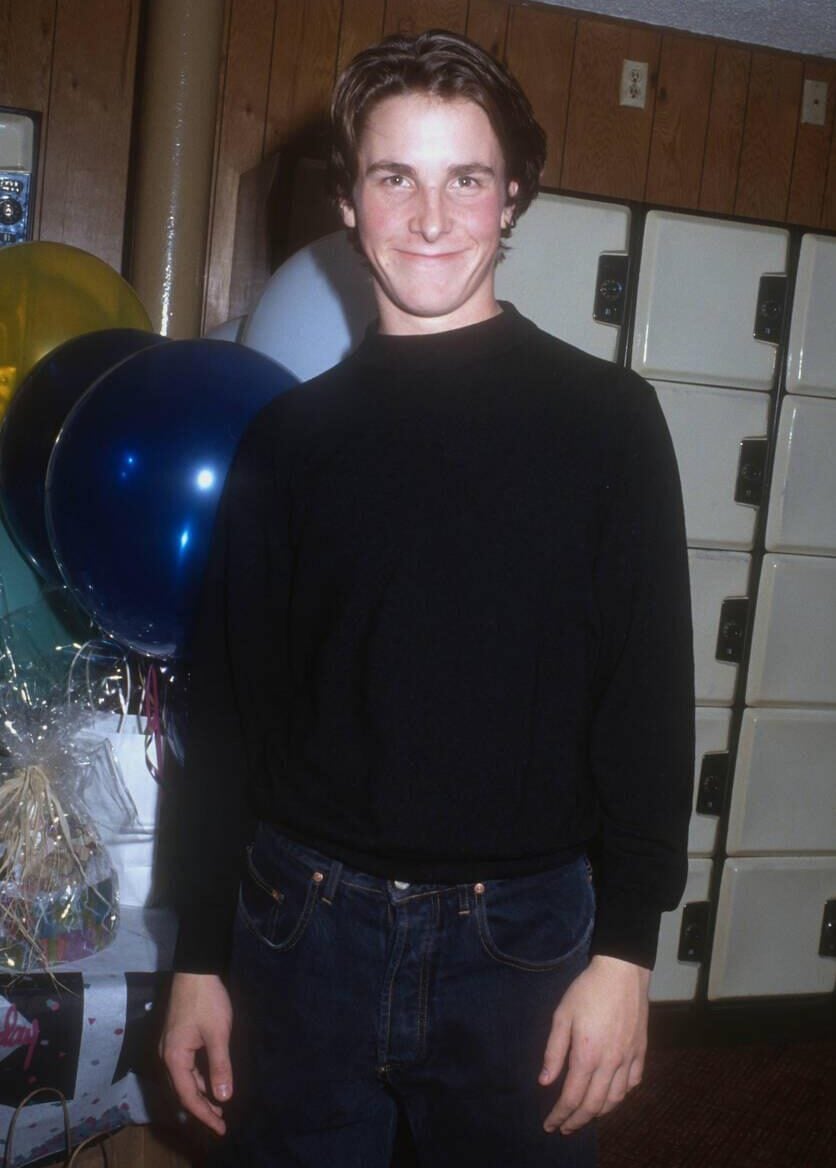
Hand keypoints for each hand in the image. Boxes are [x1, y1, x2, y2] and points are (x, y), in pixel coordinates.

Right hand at [160, 972, 233, 1135]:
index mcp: (174, 1058)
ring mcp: (170, 1047)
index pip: (189, 1096)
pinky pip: (186, 1067)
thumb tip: (223, 1097)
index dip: (204, 1114)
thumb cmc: (207, 1001)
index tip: (221, 1128)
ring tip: (219, 1106)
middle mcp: (167, 1056)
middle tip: (221, 1122)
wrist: (195, 969)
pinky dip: (199, 1078)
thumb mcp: (218, 1034)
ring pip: (184, 1079)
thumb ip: (220, 1066)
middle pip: (183, 1091)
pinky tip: (211, 1081)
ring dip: (201, 1093)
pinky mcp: (176, 1038)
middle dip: (202, 1108)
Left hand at [539, 954, 649, 1134]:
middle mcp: (610, 1063)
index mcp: (587, 1055)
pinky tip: (612, 1095)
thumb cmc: (587, 990)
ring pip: (616, 1099)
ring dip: (599, 1113)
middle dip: (577, 1121)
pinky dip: (621, 1095)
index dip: (560, 1115)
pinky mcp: (641, 1051)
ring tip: (585, 1115)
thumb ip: (554, 1051)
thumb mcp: (562, 1015)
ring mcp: (629, 1059)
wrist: (622, 971)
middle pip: (594, 1105)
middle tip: (565, 1128)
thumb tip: (544, 1081)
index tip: (550, 1125)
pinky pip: (633, 1083)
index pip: (572, 1097)